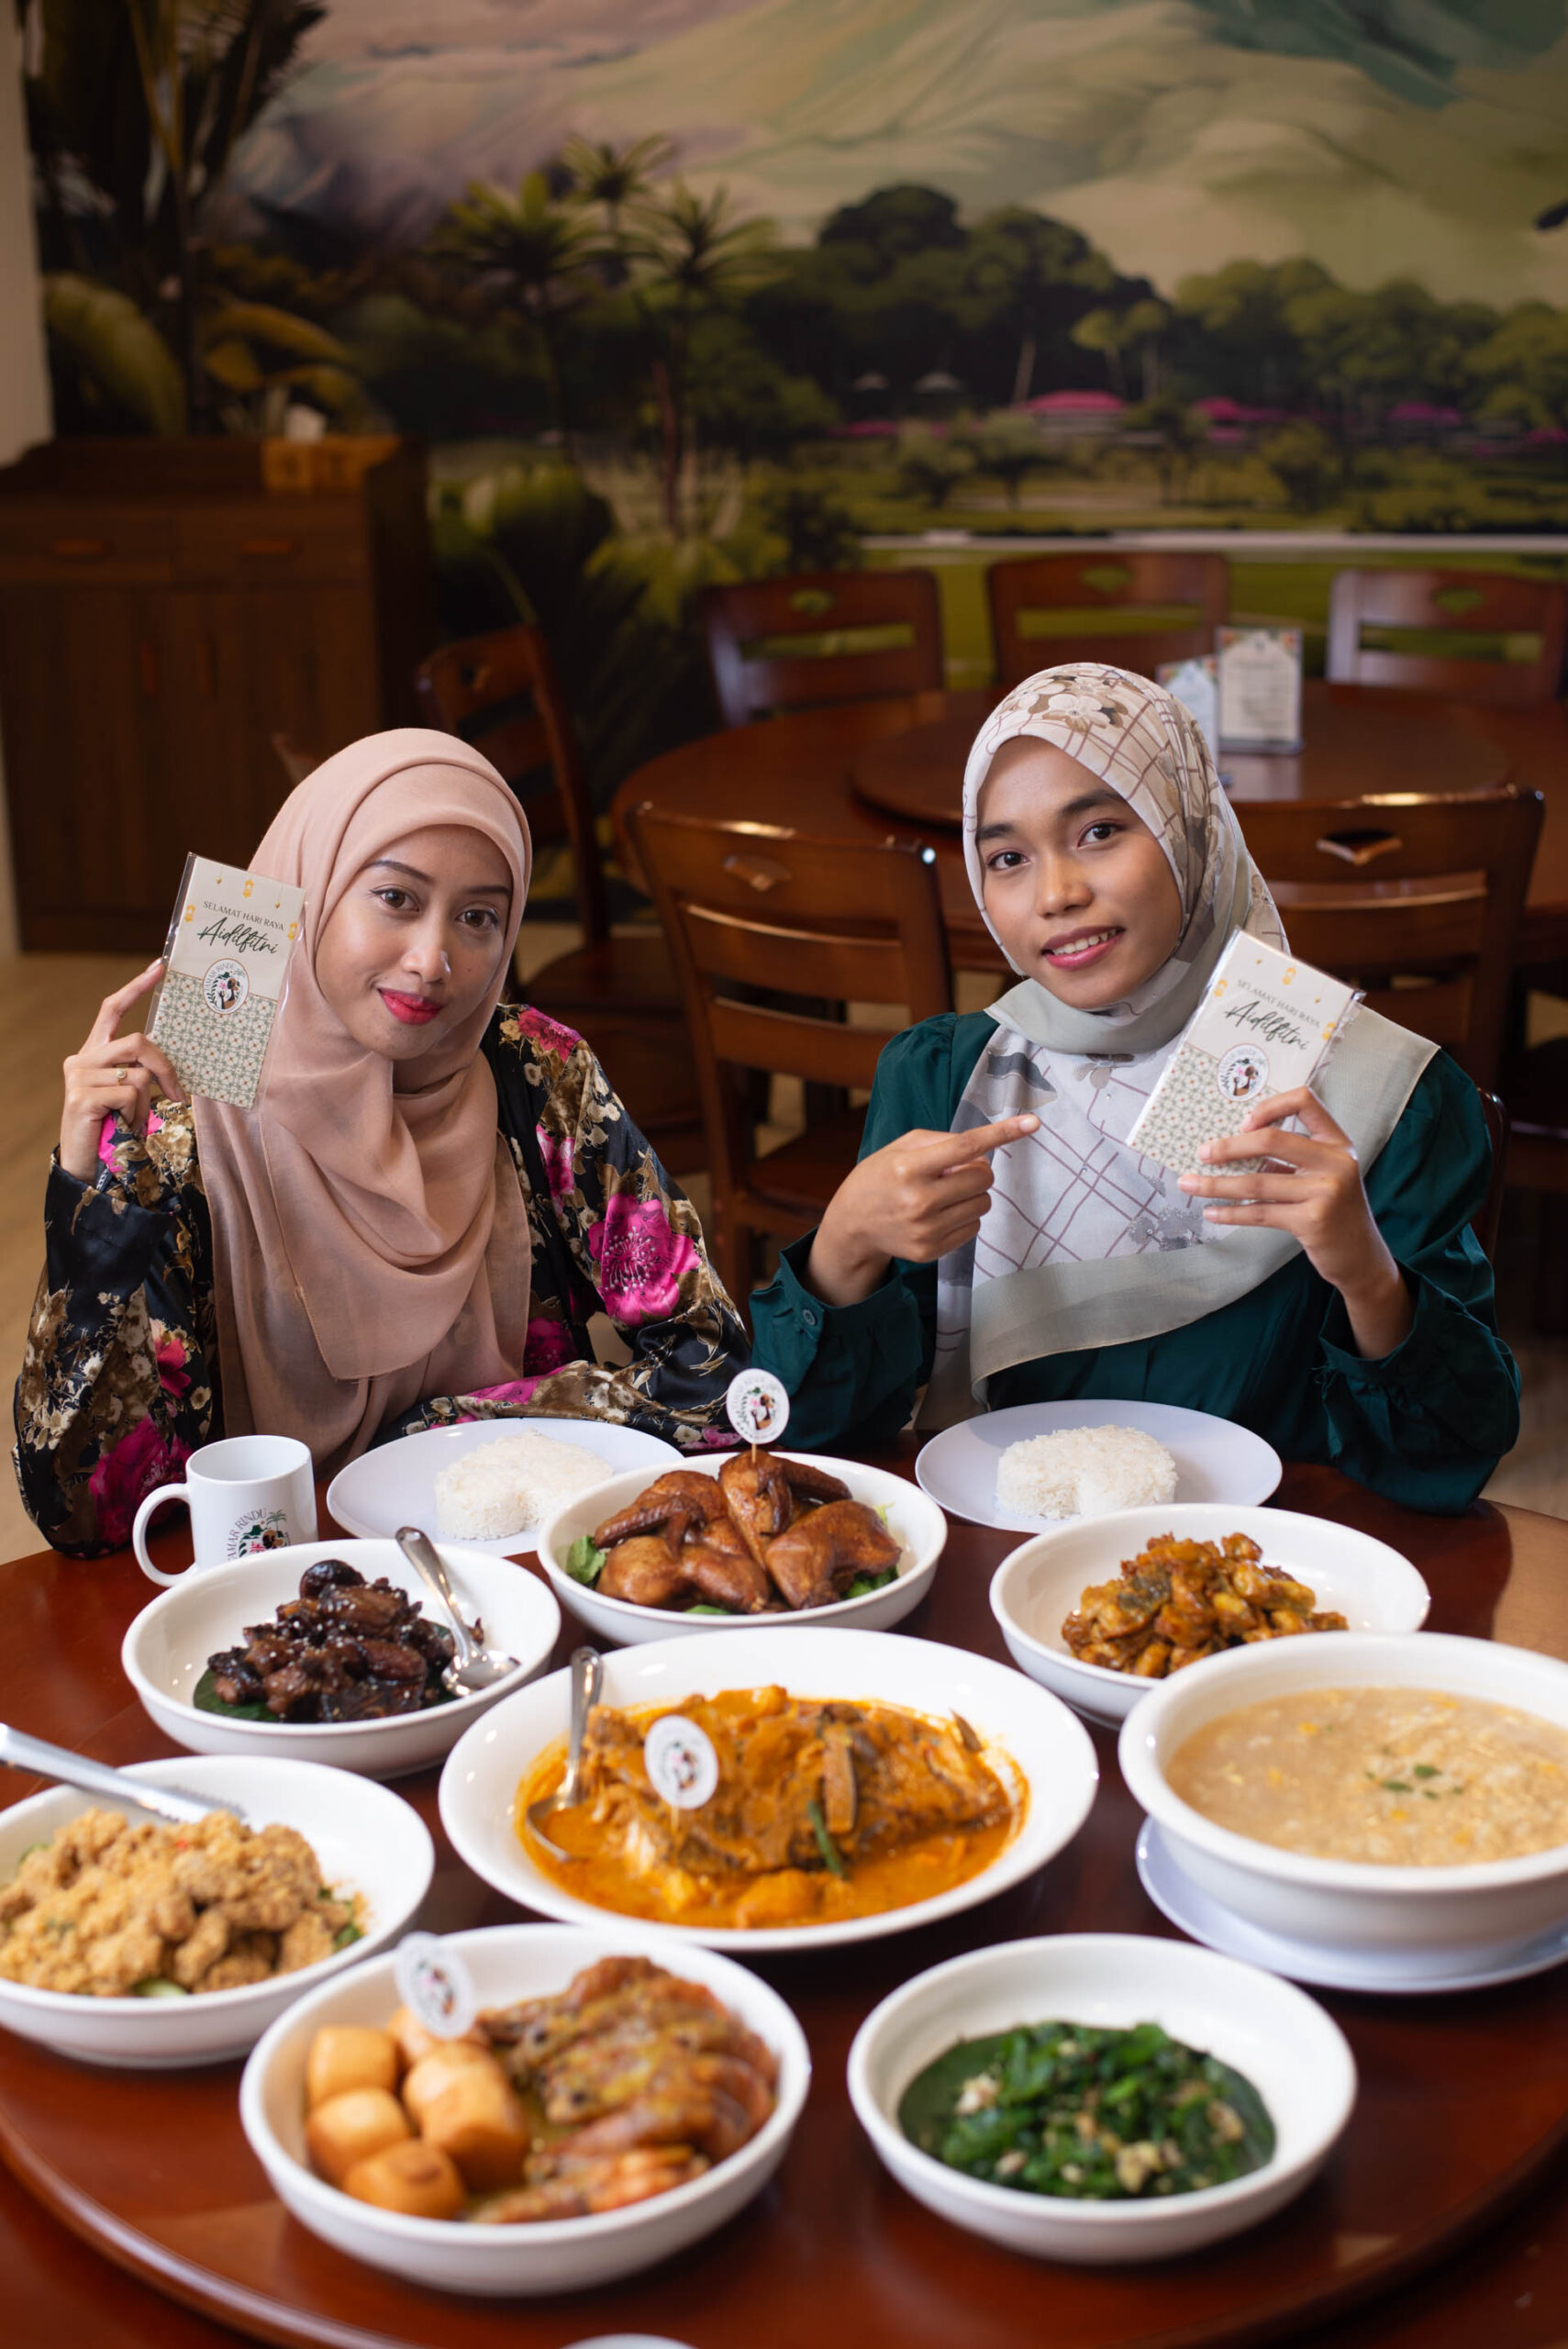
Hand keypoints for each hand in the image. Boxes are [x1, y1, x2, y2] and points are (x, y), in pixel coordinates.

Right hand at [59, 959, 185, 1183]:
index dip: (136, 987)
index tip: (160, 967)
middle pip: (138, 1042)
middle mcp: (81, 1059)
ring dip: (147, 1102)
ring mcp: (78, 1076)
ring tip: (136, 1121)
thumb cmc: (113, 1128)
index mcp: (93, 1052)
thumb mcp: (128, 1093)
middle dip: (166, 1068)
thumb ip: (140, 1070)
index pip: (112, 1009)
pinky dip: (138, 1114)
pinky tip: (125, 1127)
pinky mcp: (81, 1096)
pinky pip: (130, 1094)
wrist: (85, 1164)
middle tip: (177, 1095)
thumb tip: (169, 1061)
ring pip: (138, 1073)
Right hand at [804, 1113, 1039, 1307]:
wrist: (852, 1225)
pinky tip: (940, 1214)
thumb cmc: (880, 1177)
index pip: (965, 1146)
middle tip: (955, 1172)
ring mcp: (926, 1230)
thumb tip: (983, 1152)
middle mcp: (918, 1200)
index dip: (1001, 1133)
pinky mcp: (931, 1250)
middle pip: (983, 1177)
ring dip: (973, 1194)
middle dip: (978, 1170)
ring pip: (983, 1204)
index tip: (1032, 1123)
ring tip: (945, 1194)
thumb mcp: (900, 1147)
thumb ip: (942, 1141)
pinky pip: (974, 1228)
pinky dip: (964, 1217)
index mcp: (908, 1168)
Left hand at [1177, 1084, 1411, 1358]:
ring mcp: (1326, 1191)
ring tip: (1189, 1184)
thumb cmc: (1334, 1211)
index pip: (1305, 1101)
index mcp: (1337, 1142)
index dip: (1270, 1107)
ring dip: (1216, 1184)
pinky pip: (1260, 1213)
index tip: (1244, 1123)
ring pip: (1257, 1182)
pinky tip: (1212, 1212)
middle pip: (1271, 1140)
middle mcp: (1336, 1161)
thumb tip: (1232, 1147)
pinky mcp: (1313, 1221)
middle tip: (1202, 1154)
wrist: (1362, 1257)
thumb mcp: (1322, 1175)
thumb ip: (1290, 1159)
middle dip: (1228, 1147)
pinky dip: (1231, 1212)